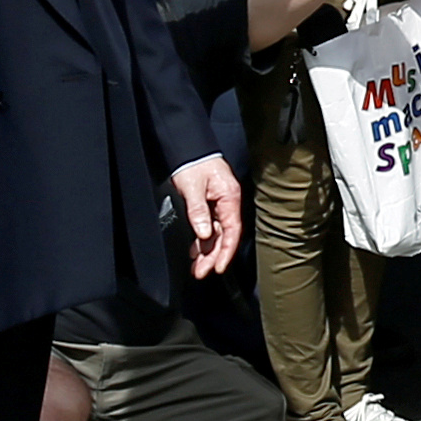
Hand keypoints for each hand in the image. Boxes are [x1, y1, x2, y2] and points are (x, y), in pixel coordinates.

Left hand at [172, 154, 242, 275]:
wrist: (188, 149)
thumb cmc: (194, 163)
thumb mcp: (193, 187)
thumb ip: (198, 211)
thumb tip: (204, 234)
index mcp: (229, 198)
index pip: (232, 230)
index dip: (226, 251)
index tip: (217, 267)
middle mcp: (227, 204)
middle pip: (224, 236)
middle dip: (213, 256)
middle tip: (200, 272)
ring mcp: (219, 206)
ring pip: (216, 235)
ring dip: (206, 251)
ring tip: (196, 267)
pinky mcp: (210, 206)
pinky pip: (209, 228)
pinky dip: (202, 241)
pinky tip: (195, 251)